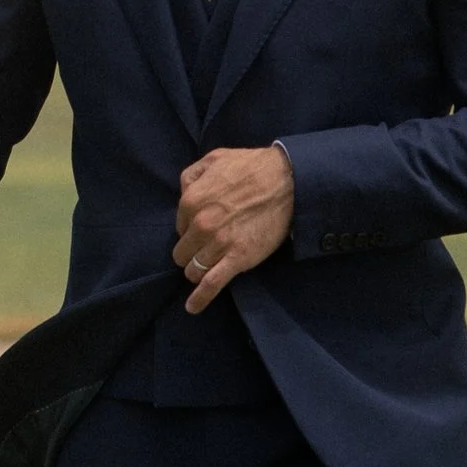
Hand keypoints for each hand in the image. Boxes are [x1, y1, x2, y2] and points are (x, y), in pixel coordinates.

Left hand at [173, 144, 294, 312]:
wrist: (288, 181)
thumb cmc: (251, 167)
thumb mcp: (214, 158)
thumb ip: (191, 176)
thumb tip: (184, 193)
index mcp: (191, 201)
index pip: (178, 227)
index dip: (190, 228)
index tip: (203, 225)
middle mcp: (200, 225)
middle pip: (182, 252)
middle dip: (191, 250)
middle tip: (207, 245)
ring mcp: (218, 245)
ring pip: (194, 270)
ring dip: (197, 269)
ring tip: (207, 266)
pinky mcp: (238, 260)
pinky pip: (211, 285)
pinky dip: (200, 299)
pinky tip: (192, 307)